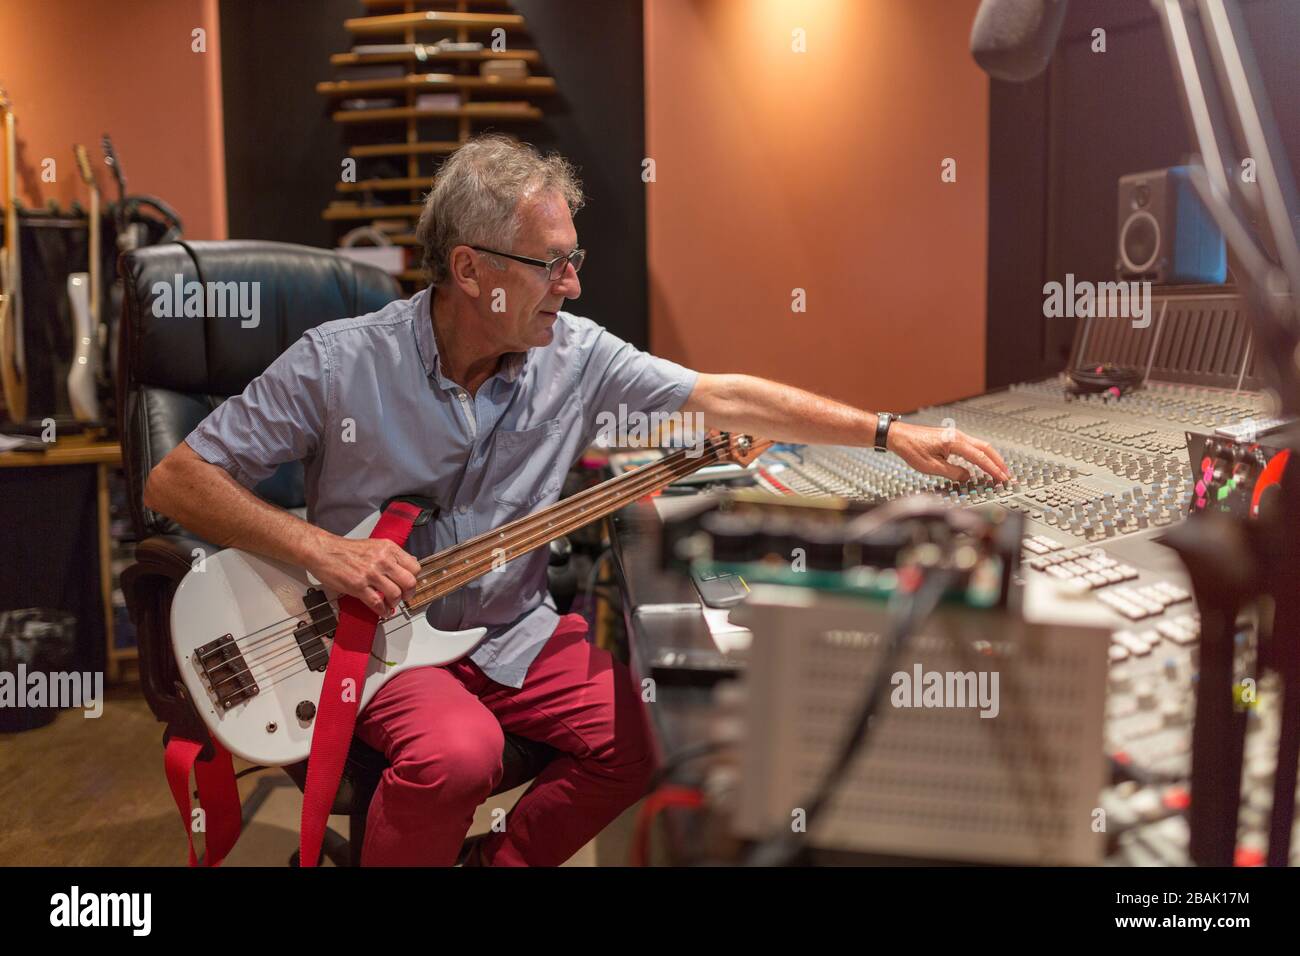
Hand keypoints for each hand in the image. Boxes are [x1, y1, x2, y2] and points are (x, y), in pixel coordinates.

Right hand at [307, 533, 421, 616]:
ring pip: (395, 594)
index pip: (414, 567)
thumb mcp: (375, 545)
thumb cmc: (346, 550)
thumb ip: (392, 555)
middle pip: (409, 582)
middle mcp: (382, 560)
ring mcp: (370, 573)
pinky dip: (382, 611)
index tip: (410, 585)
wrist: (323, 551)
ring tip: (390, 604)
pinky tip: (382, 611)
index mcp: (388, 548)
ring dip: (394, 603)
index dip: (414, 579)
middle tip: (404, 597)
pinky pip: (377, 603)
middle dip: (409, 593)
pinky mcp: (358, 586)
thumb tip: (409, 564)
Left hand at [886, 421, 1011, 483]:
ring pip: (980, 445)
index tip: (1001, 478)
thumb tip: (967, 477)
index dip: (992, 469)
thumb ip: (952, 473)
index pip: (980, 457)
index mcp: (954, 442)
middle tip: (1007, 475)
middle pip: (986, 448)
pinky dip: (981, 454)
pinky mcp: (951, 437)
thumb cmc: (911, 449)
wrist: (898, 436)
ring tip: (999, 470)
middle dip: (998, 462)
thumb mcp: (931, 467)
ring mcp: (955, 435)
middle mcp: (958, 435)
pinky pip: (972, 445)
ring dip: (991, 458)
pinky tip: (983, 461)